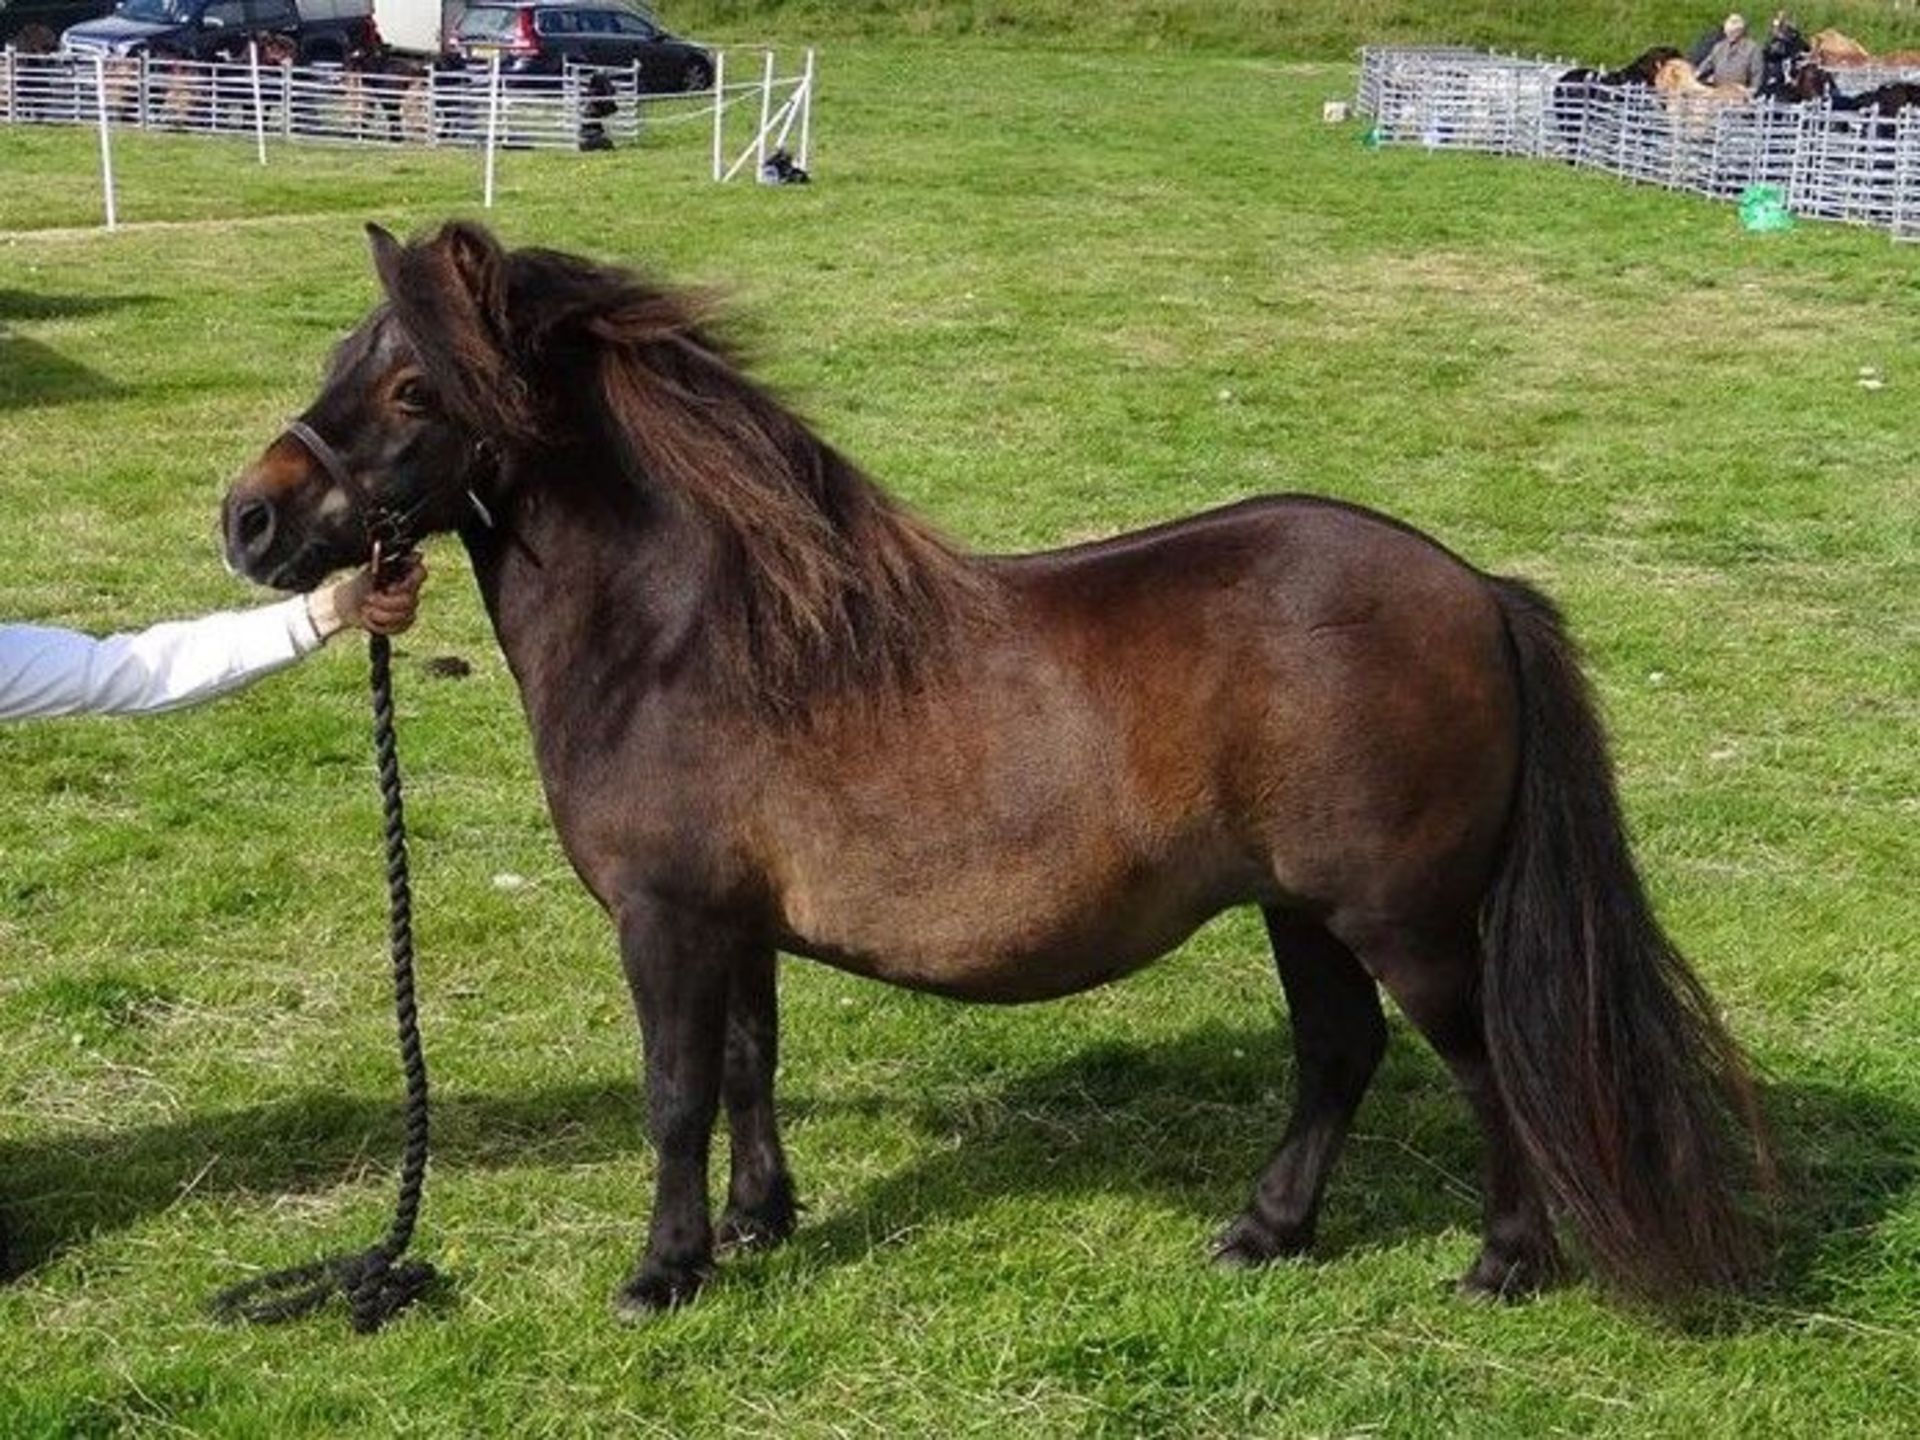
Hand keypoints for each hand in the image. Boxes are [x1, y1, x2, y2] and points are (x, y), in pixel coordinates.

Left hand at [309, 559, 427, 637]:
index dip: (408, 583)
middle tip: (369, 598)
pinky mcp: (403, 623)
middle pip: (411, 600)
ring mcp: (409, 607)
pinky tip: (370, 618)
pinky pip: (399, 627)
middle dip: (385, 602)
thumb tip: (396, 552)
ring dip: (380, 614)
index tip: (389, 587)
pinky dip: (380, 624)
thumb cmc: (361, 583)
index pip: (421, 573)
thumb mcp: (370, 568)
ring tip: (366, 609)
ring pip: (404, 616)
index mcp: (406, 573)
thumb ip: (385, 559)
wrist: (349, 602)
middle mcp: (411, 590)